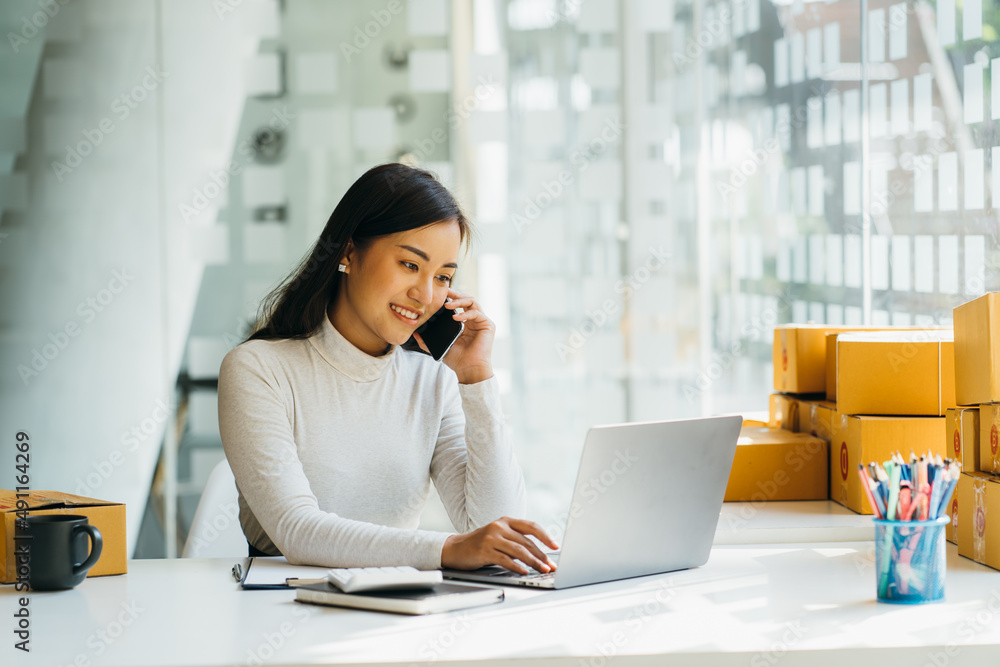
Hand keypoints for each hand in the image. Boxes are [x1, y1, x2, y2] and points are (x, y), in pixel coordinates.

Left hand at [413, 288, 494, 383]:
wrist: (468, 369)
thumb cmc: (457, 360)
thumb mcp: (439, 347)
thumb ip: (427, 341)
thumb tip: (415, 333)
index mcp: (465, 323)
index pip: (459, 305)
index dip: (450, 298)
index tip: (439, 295)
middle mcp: (474, 320)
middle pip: (466, 299)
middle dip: (455, 294)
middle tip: (444, 291)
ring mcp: (482, 322)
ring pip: (472, 301)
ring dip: (459, 300)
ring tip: (447, 305)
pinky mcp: (488, 325)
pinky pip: (477, 313)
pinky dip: (466, 313)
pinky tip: (456, 317)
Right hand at [441, 517, 559, 574]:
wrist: (455, 548)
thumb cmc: (481, 544)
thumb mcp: (499, 535)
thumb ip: (515, 539)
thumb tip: (539, 554)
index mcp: (506, 521)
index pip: (531, 526)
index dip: (545, 536)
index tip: (556, 546)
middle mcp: (499, 526)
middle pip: (527, 541)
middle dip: (542, 555)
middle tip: (552, 565)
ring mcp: (491, 538)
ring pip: (519, 550)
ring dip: (534, 562)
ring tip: (543, 570)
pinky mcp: (484, 550)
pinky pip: (505, 559)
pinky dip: (517, 566)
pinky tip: (524, 571)